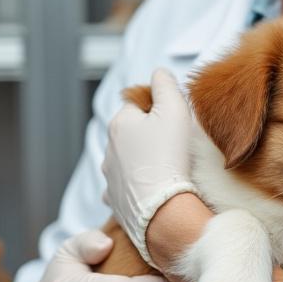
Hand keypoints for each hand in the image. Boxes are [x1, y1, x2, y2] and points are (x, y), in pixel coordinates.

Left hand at [103, 69, 196, 263]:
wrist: (163, 209)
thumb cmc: (170, 156)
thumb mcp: (174, 109)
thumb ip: (165, 84)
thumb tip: (159, 72)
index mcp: (119, 124)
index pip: (136, 105)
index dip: (156, 109)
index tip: (173, 121)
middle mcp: (108, 149)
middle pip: (131, 133)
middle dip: (148, 136)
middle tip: (174, 145)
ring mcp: (110, 177)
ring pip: (126, 161)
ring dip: (141, 161)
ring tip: (165, 169)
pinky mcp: (115, 201)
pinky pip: (124, 188)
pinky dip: (135, 186)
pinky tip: (151, 189)